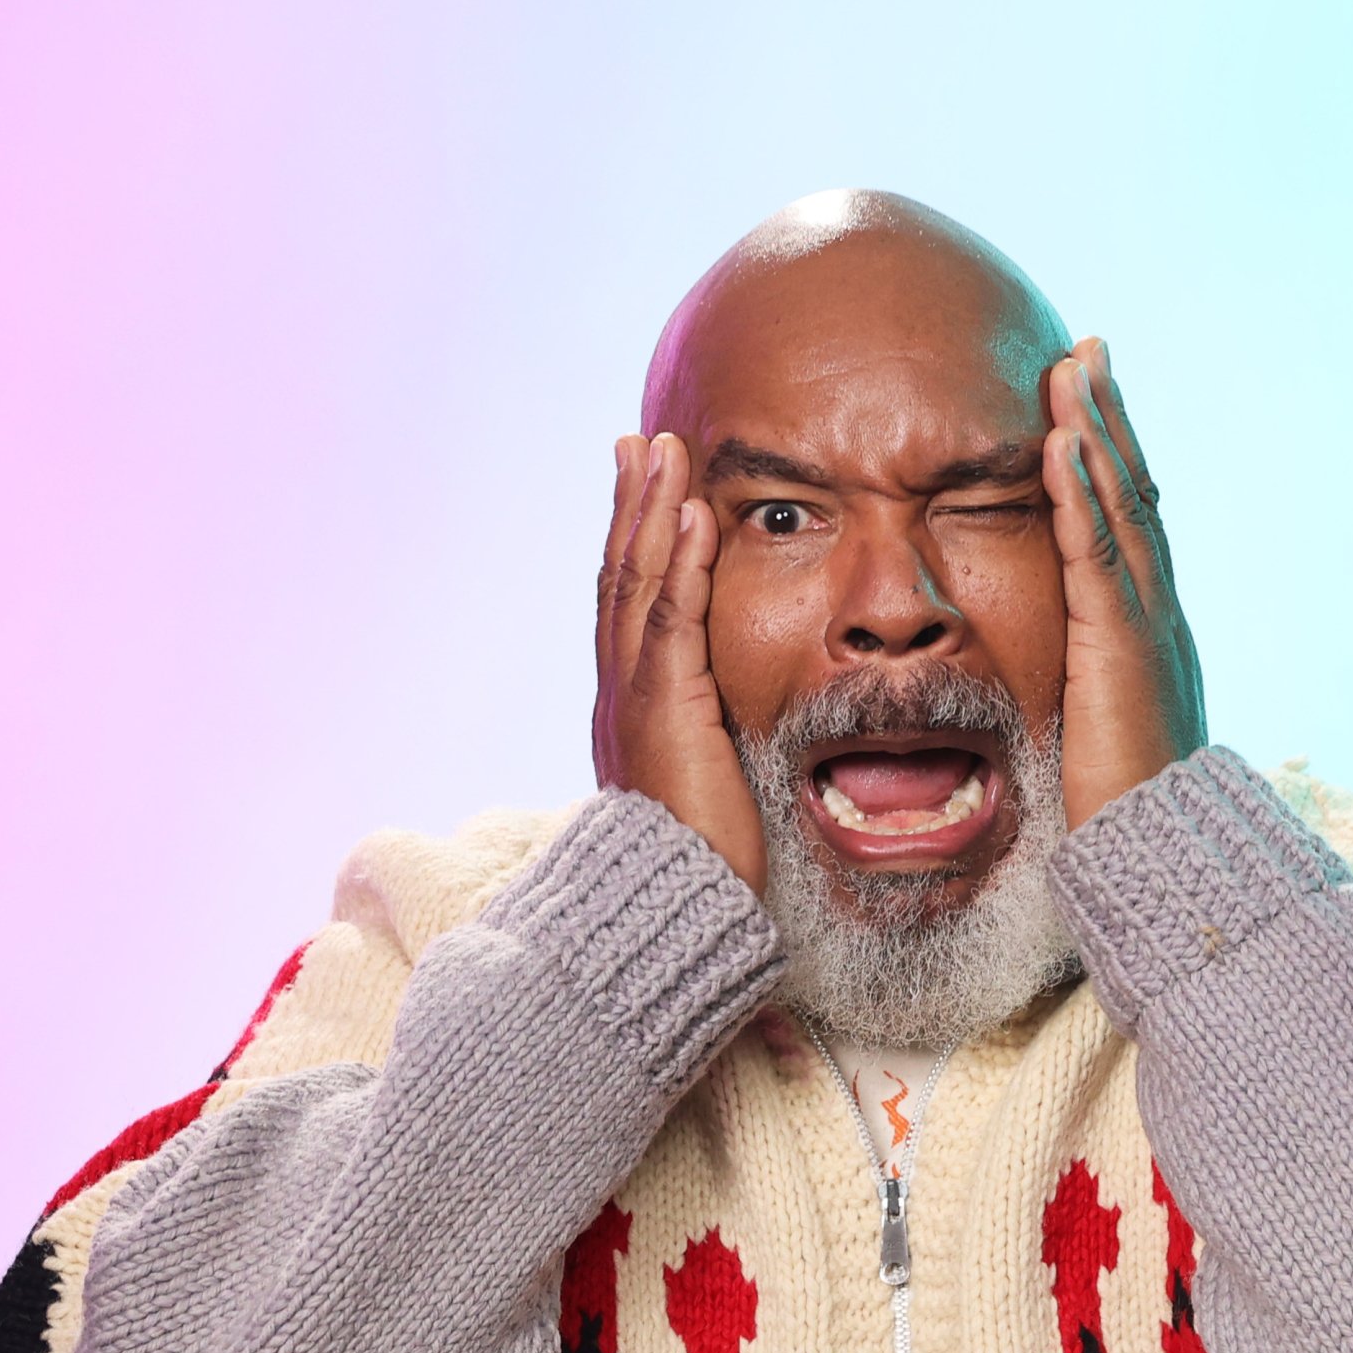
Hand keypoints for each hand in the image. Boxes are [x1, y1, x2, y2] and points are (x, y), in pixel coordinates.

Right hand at [592, 431, 766, 894]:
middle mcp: (620, 694)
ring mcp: (635, 696)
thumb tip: (733, 735)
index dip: (635, 548)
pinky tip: (691, 511)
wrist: (673, 908)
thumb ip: (712, 750)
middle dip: (631, 507)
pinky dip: (680, 559)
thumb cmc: (700, 867)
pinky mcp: (664, 706)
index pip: (628, 611)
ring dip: (651, 509)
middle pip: (620, 578)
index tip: (645, 495)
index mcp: (629, 711)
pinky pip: (671, 617)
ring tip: (663, 450)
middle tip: (640, 444)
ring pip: (636, 582)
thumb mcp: (707, 792)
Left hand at [1043, 340, 1205, 828]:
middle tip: (1086, 348)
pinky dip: (1082, 493)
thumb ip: (1078, 696)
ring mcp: (1147, 627)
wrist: (1161, 861)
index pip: (1127, 531)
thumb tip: (1054, 687)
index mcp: (1145, 635)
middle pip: (1133, 496)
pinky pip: (1099, 555)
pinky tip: (1062, 442)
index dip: (1107, 465)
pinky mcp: (1123, 648)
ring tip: (1073, 363)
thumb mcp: (1092, 737)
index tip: (1082, 406)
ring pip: (1122, 508)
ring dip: (1096, 430)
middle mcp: (1157, 617)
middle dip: (1108, 419)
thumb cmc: (1119, 816)